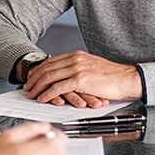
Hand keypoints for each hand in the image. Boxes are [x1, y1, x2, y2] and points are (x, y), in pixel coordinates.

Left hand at [23, 50, 142, 106]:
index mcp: (76, 55)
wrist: (128, 78)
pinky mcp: (80, 80)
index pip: (51, 62)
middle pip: (47, 68)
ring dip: (38, 86)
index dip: (39, 70)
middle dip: (34, 78)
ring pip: (49, 77)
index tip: (32, 77)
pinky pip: (58, 87)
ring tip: (31, 94)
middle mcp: (74, 59)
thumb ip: (79, 68)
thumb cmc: (113, 76)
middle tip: (27, 87)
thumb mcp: (92, 67)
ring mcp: (76, 68)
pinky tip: (43, 98)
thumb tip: (68, 75)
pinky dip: (48, 93)